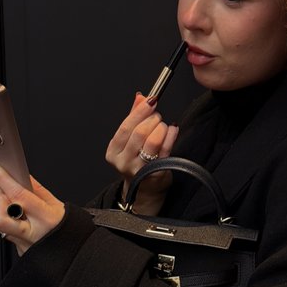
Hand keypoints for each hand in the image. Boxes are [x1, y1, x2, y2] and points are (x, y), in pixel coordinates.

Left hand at [0, 164, 64, 256]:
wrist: (75, 250)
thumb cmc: (69, 228)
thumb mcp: (57, 205)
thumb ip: (37, 190)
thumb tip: (22, 175)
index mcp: (46, 219)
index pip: (19, 196)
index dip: (4, 180)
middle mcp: (33, 234)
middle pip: (0, 218)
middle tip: (1, 191)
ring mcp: (24, 245)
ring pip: (0, 226)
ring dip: (0, 210)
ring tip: (11, 204)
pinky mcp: (19, 250)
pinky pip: (6, 232)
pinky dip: (8, 221)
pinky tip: (18, 218)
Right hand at [105, 92, 178, 215]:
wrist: (145, 189)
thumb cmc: (137, 161)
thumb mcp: (130, 139)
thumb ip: (134, 117)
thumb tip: (140, 97)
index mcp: (113, 151)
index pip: (125, 127)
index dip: (139, 112)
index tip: (151, 100)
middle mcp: (123, 161)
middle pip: (139, 133)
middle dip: (152, 119)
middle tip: (158, 116)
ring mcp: (139, 169)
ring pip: (153, 141)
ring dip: (161, 128)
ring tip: (163, 126)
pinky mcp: (156, 173)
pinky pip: (166, 150)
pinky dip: (171, 135)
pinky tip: (173, 129)